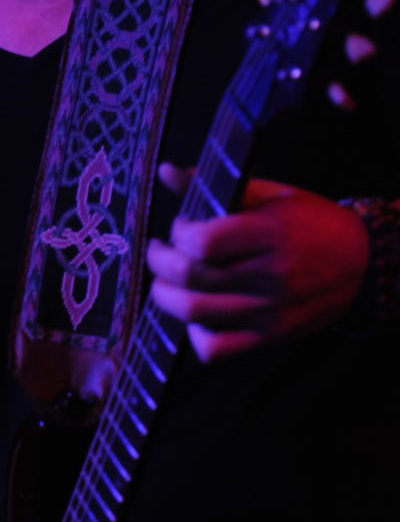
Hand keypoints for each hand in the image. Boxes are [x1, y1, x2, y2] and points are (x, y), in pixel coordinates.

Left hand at [147, 166, 369, 361]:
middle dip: (161, 262)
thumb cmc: (311, 222)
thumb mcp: (271, 193)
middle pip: (193, 277)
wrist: (361, 263)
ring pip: (196, 313)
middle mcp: (270, 275)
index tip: (180, 226)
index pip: (204, 242)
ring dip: (167, 295)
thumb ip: (216, 184)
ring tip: (167, 279)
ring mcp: (269, 311)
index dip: (180, 233)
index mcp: (271, 233)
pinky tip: (196, 314)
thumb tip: (167, 172)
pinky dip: (194, 334)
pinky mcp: (269, 336)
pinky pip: (216, 348)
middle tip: (160, 251)